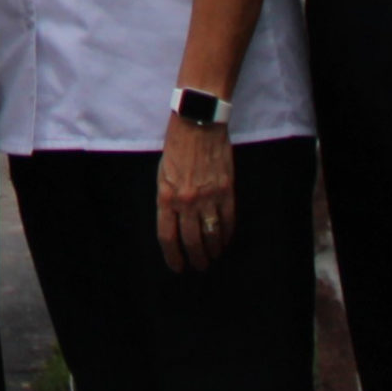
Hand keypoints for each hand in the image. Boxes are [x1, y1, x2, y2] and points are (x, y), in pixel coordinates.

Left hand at [157, 118, 235, 270]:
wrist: (197, 124)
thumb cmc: (176, 148)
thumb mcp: (162, 174)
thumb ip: (167, 199)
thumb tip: (174, 223)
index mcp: (165, 196)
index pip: (168, 236)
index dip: (173, 256)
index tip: (178, 266)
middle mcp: (186, 201)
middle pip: (191, 241)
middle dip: (195, 258)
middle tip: (199, 266)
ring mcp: (208, 197)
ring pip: (211, 235)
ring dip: (212, 250)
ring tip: (212, 257)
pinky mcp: (226, 191)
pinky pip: (228, 220)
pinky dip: (227, 234)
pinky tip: (225, 240)